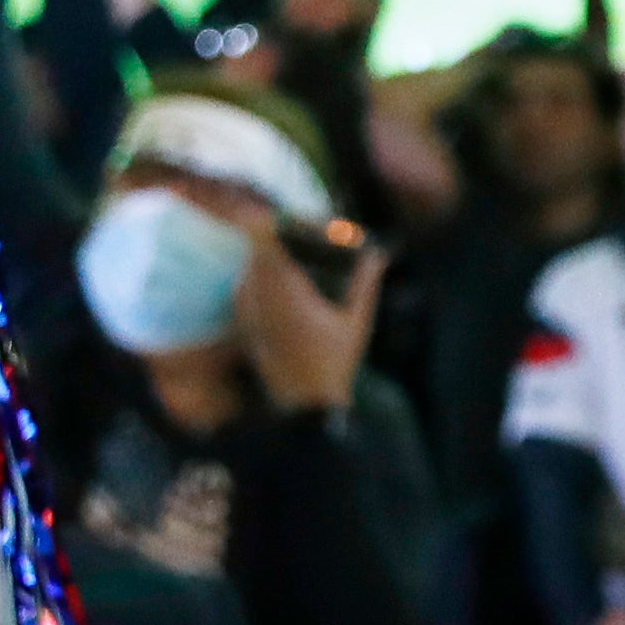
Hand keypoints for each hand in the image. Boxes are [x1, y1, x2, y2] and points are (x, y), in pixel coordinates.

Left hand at [231, 227, 379, 415]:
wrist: (304, 407)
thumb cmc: (334, 365)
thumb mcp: (356, 323)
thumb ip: (365, 284)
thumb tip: (379, 255)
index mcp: (286, 293)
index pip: (262, 241)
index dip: (266, 222)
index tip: (282, 217)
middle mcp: (260, 299)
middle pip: (256, 250)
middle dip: (274, 239)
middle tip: (298, 238)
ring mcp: (249, 312)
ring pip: (249, 269)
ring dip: (267, 260)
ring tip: (294, 262)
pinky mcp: (245, 325)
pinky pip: (246, 288)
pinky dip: (261, 280)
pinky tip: (284, 289)